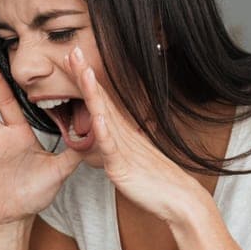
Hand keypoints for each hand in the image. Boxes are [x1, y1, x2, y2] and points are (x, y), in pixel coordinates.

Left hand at [73, 47, 210, 227]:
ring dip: (94, 93)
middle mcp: (122, 134)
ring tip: (84, 72)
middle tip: (72, 51)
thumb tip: (105, 136)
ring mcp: (123, 148)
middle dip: (85, 76)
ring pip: (105, 116)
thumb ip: (116, 145)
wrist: (178, 198)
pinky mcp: (123, 166)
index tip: (73, 60)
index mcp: (121, 132)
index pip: (100, 100)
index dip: (86, 80)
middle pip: (100, 99)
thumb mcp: (130, 158)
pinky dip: (106, 131)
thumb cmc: (155, 181)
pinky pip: (112, 147)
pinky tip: (99, 116)